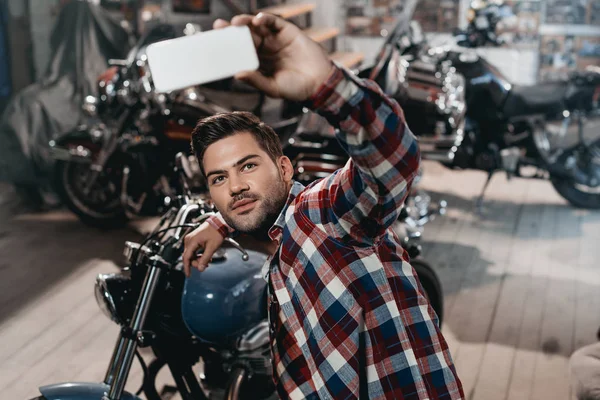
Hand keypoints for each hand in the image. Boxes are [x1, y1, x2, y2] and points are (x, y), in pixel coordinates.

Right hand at [182, 221, 224, 276]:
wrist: (219, 223)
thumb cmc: (216, 232)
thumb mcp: (212, 248)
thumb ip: (205, 259)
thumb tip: (200, 269)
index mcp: (192, 241)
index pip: (186, 258)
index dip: (187, 267)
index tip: (188, 275)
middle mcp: (189, 240)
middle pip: (189, 257)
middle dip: (196, 262)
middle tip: (206, 264)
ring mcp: (191, 239)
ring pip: (191, 254)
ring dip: (198, 259)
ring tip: (208, 260)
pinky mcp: (194, 239)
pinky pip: (194, 250)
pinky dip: (199, 255)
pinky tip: (206, 256)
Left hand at [214, 13, 334, 101]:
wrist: (319, 82)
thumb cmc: (296, 89)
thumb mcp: (273, 88)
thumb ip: (256, 80)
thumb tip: (237, 74)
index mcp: (259, 63)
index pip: (240, 52)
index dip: (228, 47)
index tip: (215, 43)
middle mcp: (265, 49)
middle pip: (245, 37)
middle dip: (231, 31)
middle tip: (218, 27)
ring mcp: (275, 39)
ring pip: (256, 27)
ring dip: (244, 23)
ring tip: (235, 23)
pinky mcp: (287, 31)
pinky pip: (274, 22)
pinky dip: (265, 19)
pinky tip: (257, 20)